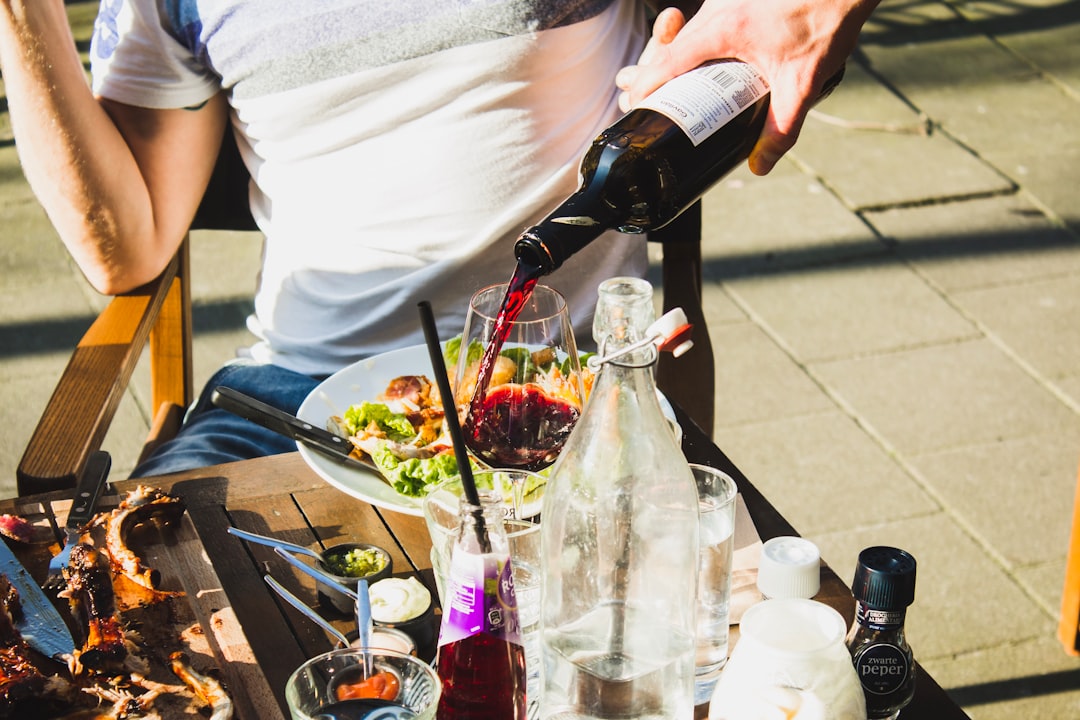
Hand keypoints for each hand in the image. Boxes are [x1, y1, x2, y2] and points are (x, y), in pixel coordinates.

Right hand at [617, 0, 878, 174]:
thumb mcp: (802, 84)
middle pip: (670, 48)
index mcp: (722, 31)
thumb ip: (781, 129)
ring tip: (668, 87)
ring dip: (675, 58)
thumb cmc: (827, 20)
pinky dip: (697, 44)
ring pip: (687, 33)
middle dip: (653, 74)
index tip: (632, 106)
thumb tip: (759, 165)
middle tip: (642, 100)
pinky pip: (706, 23)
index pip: (667, 61)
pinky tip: (709, 63)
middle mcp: (717, 9)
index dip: (645, 86)